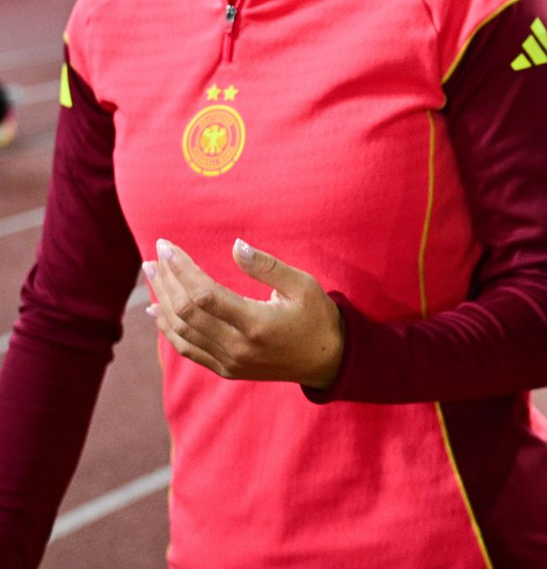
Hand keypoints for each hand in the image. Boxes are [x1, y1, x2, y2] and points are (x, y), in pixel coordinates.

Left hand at [142, 238, 344, 388]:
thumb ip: (267, 266)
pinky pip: (188, 348)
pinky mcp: (226, 369)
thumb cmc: (317, 316)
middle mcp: (237, 347)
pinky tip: (156, 310)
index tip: (168, 246)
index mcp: (256, 324)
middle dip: (167, 280)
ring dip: (161, 301)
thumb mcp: (302, 284)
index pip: (204, 295)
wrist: (328, 360)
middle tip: (155, 255)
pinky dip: (168, 328)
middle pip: (186, 312)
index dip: (182, 269)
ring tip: (151, 274)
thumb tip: (235, 246)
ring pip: (181, 331)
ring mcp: (229, 362)